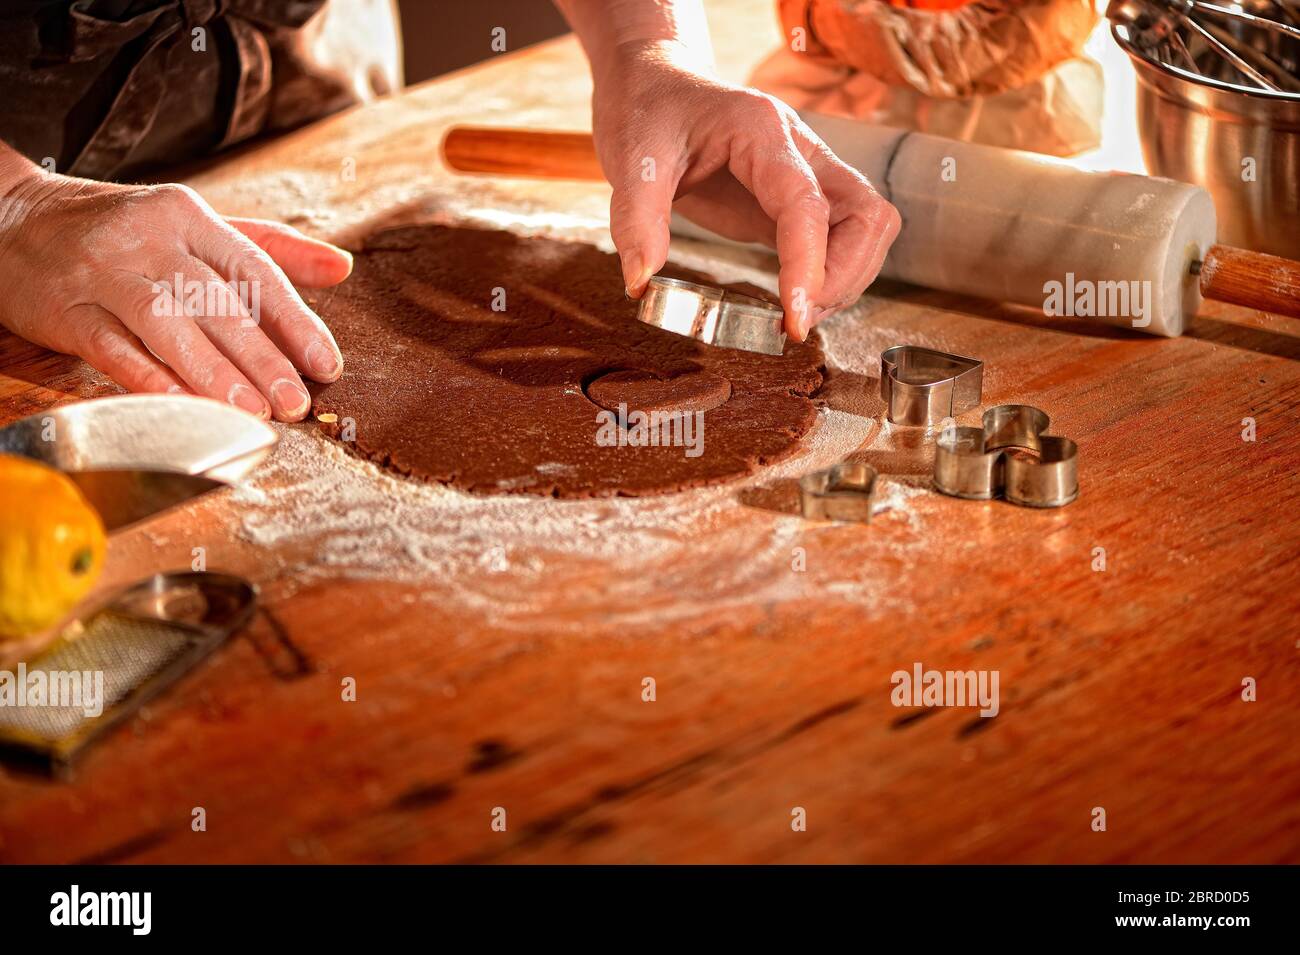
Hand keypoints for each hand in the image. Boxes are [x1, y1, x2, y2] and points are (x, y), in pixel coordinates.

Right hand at [0, 168, 350, 420]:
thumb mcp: (196, 226)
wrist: (12, 218)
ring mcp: (104, 273)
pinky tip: (187, 405)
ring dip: (213, 371)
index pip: (254, 270)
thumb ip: (270, 249)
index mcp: (188, 215)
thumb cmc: (124, 233)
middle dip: (262, 358)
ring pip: (167, 323)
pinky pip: (113, 349)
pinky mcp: (65, 310)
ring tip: (253, 410)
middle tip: (296, 402)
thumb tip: (342, 267)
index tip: (327, 364)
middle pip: (216, 301)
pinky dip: (151, 379)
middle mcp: (147, 238)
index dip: (295, 321)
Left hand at [590, 41, 900, 340]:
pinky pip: (842, 237)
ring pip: (868, 226)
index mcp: (762, 132)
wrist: (654, 82)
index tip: (795, 320)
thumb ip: (636, 219)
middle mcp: (800, 148)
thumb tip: (641, 283)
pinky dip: (832, 275)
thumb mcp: (630, 158)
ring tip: (796, 317)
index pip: (807, 205)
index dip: (809, 267)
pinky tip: (795, 301)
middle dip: (844, 276)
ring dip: (847, 279)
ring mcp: (806, 172)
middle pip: (867, 214)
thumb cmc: (647, 110)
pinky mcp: (796, 199)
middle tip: (797, 321)